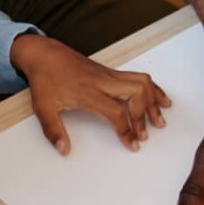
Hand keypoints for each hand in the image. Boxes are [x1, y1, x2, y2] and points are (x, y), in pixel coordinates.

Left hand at [12, 33, 169, 153]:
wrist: (43, 54)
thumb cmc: (44, 79)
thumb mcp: (42, 108)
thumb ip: (53, 131)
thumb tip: (64, 150)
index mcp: (88, 92)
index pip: (116, 111)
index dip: (127, 130)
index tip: (132, 145)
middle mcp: (102, 81)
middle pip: (136, 92)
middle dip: (145, 115)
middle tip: (145, 135)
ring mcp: (109, 75)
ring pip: (141, 82)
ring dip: (153, 100)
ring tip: (160, 119)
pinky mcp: (111, 72)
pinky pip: (137, 77)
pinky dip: (152, 88)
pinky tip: (160, 98)